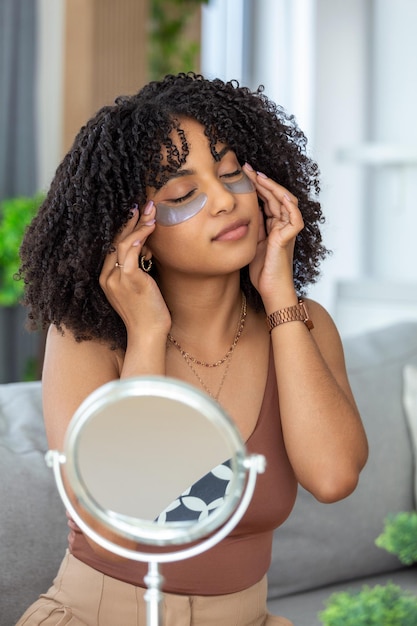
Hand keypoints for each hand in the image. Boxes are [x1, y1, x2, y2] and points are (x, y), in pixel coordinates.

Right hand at [99, 202, 170, 336]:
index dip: (124, 228)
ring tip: (151, 211)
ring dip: (138, 224)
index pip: (112, 246)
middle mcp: (107, 277)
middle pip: (115, 241)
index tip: (136, 213)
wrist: (148, 334)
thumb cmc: (148, 313)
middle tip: (143, 203)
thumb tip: (147, 249)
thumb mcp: (139, 287)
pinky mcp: (129, 280)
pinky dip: (140, 237)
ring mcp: (116, 279)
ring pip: (123, 243)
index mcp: (107, 278)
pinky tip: (149, 227)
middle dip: (130, 220)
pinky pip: (131, 252)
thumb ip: (138, 269)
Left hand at [243, 164, 303, 306]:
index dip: (257, 185)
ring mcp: (288, 230)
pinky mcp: (290, 237)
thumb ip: (252, 225)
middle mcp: (283, 224)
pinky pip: (294, 216)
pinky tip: (277, 193)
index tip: (243, 173)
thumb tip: (243, 208)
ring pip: (285, 200)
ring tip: (257, 176)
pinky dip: (288, 204)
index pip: (267, 199)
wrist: (270, 288)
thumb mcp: (252, 241)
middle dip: (262, 181)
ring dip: (272, 187)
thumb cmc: (261, 270)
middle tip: (247, 168)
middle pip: (276, 195)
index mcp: (274, 225)